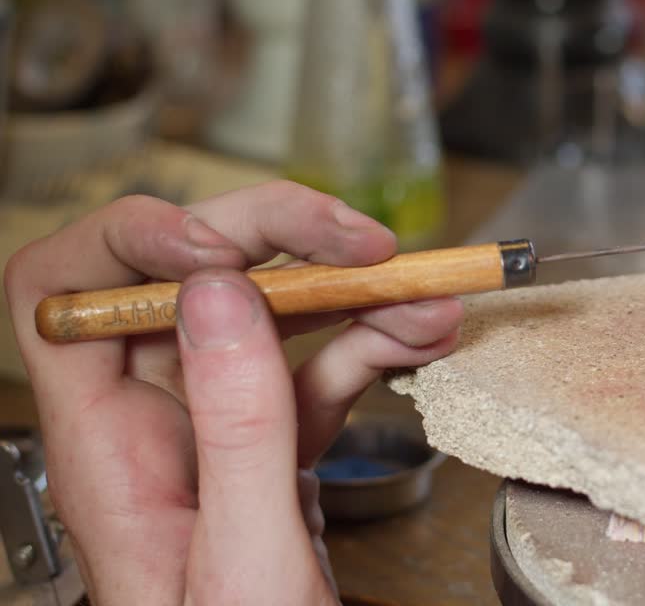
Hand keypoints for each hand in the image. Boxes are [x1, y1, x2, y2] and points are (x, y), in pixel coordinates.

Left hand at [3, 181, 462, 604]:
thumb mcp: (245, 554)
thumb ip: (236, 423)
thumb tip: (218, 295)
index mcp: (108, 442)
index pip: (66, 294)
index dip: (132, 244)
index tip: (219, 251)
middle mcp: (157, 417)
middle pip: (190, 279)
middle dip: (280, 242)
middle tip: (362, 245)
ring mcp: (223, 424)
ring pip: (271, 312)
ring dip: (355, 293)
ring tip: (425, 295)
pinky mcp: (281, 441)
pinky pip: (325, 364)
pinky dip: (380, 343)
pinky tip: (424, 340)